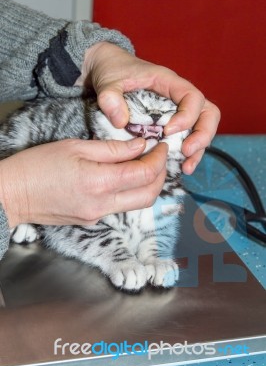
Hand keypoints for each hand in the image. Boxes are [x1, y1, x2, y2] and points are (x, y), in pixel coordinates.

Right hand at [0, 138, 167, 227]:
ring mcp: (98, 216)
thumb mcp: (75, 147)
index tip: (161, 146)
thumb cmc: (38, 166)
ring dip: (148, 185)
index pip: (145, 174)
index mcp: (99, 182)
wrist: (13, 194)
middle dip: (161, 174)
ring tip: (145, 164)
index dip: (159, 159)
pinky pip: (121, 207)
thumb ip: (112, 149)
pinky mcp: (92, 220)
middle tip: (159, 156)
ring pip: (138, 204)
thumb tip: (140, 145)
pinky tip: (125, 177)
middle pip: (149, 195)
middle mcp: (103, 205)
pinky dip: (131, 192)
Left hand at [75, 42, 219, 174]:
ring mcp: (177, 111)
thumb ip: (110, 97)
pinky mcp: (171, 124)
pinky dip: (187, 154)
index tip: (168, 132)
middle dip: (202, 135)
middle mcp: (178, 97)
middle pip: (208, 113)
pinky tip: (179, 167)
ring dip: (198, 149)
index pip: (192, 97)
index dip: (187, 116)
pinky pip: (187, 138)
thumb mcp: (108, 81)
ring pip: (202, 128)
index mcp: (168, 82)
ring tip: (186, 168)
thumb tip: (121, 121)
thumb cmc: (112, 72)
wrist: (109, 70)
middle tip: (186, 152)